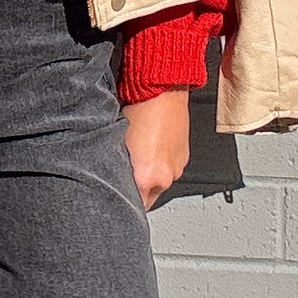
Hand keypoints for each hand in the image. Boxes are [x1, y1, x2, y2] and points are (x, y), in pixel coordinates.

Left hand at [121, 88, 191, 209]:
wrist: (163, 90)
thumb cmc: (139, 109)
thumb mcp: (118, 143)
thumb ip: (117, 168)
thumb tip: (113, 179)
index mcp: (146, 177)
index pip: (134, 206)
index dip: (122, 202)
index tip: (116, 198)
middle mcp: (164, 177)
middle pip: (147, 199)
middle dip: (136, 192)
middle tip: (124, 178)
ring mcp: (177, 167)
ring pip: (159, 184)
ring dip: (149, 177)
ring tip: (139, 158)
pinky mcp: (184, 157)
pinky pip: (169, 169)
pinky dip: (160, 165)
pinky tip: (151, 149)